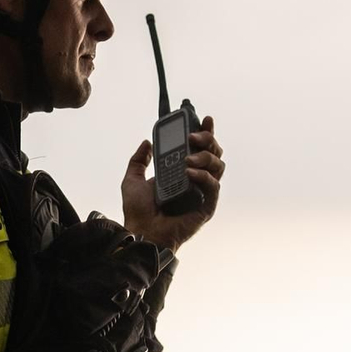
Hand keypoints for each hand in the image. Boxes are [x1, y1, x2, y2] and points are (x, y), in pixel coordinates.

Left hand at [122, 114, 223, 250]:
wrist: (141, 232)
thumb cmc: (138, 212)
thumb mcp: (132, 179)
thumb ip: (138, 160)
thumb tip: (147, 142)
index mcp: (183, 172)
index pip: (200, 149)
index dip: (206, 133)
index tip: (204, 119)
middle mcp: (196, 181)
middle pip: (214, 154)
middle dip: (208, 140)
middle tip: (193, 137)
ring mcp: (203, 193)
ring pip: (218, 167)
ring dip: (205, 157)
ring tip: (187, 159)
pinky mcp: (206, 207)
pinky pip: (213, 187)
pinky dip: (203, 176)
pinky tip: (189, 173)